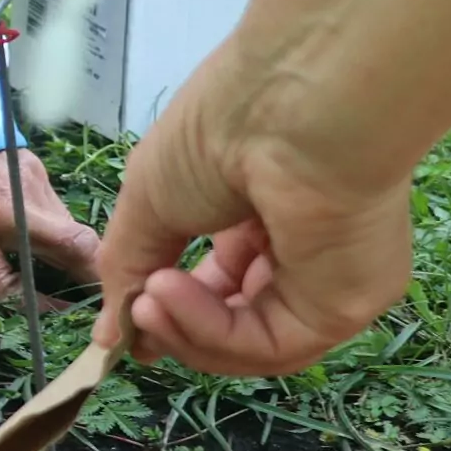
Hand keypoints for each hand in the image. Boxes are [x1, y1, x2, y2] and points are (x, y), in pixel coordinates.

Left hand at [0, 150, 100, 296]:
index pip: (3, 281)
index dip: (25, 308)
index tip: (38, 323)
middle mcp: (4, 204)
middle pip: (74, 249)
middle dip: (93, 279)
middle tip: (108, 304)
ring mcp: (23, 178)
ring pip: (69, 226)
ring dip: (75, 252)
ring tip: (80, 279)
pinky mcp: (27, 158)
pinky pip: (51, 200)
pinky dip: (54, 222)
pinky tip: (41, 235)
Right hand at [89, 64, 413, 376]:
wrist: (282, 108)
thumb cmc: (218, 131)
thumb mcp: (148, 198)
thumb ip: (127, 270)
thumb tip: (106, 337)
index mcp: (260, 214)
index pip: (219, 284)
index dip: (171, 306)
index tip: (128, 314)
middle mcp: (301, 249)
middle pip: (234, 323)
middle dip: (174, 324)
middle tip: (135, 311)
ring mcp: (327, 279)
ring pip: (250, 343)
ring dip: (186, 330)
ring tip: (147, 301)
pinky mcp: (344, 304)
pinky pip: (269, 343)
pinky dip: (213, 331)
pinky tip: (170, 295)